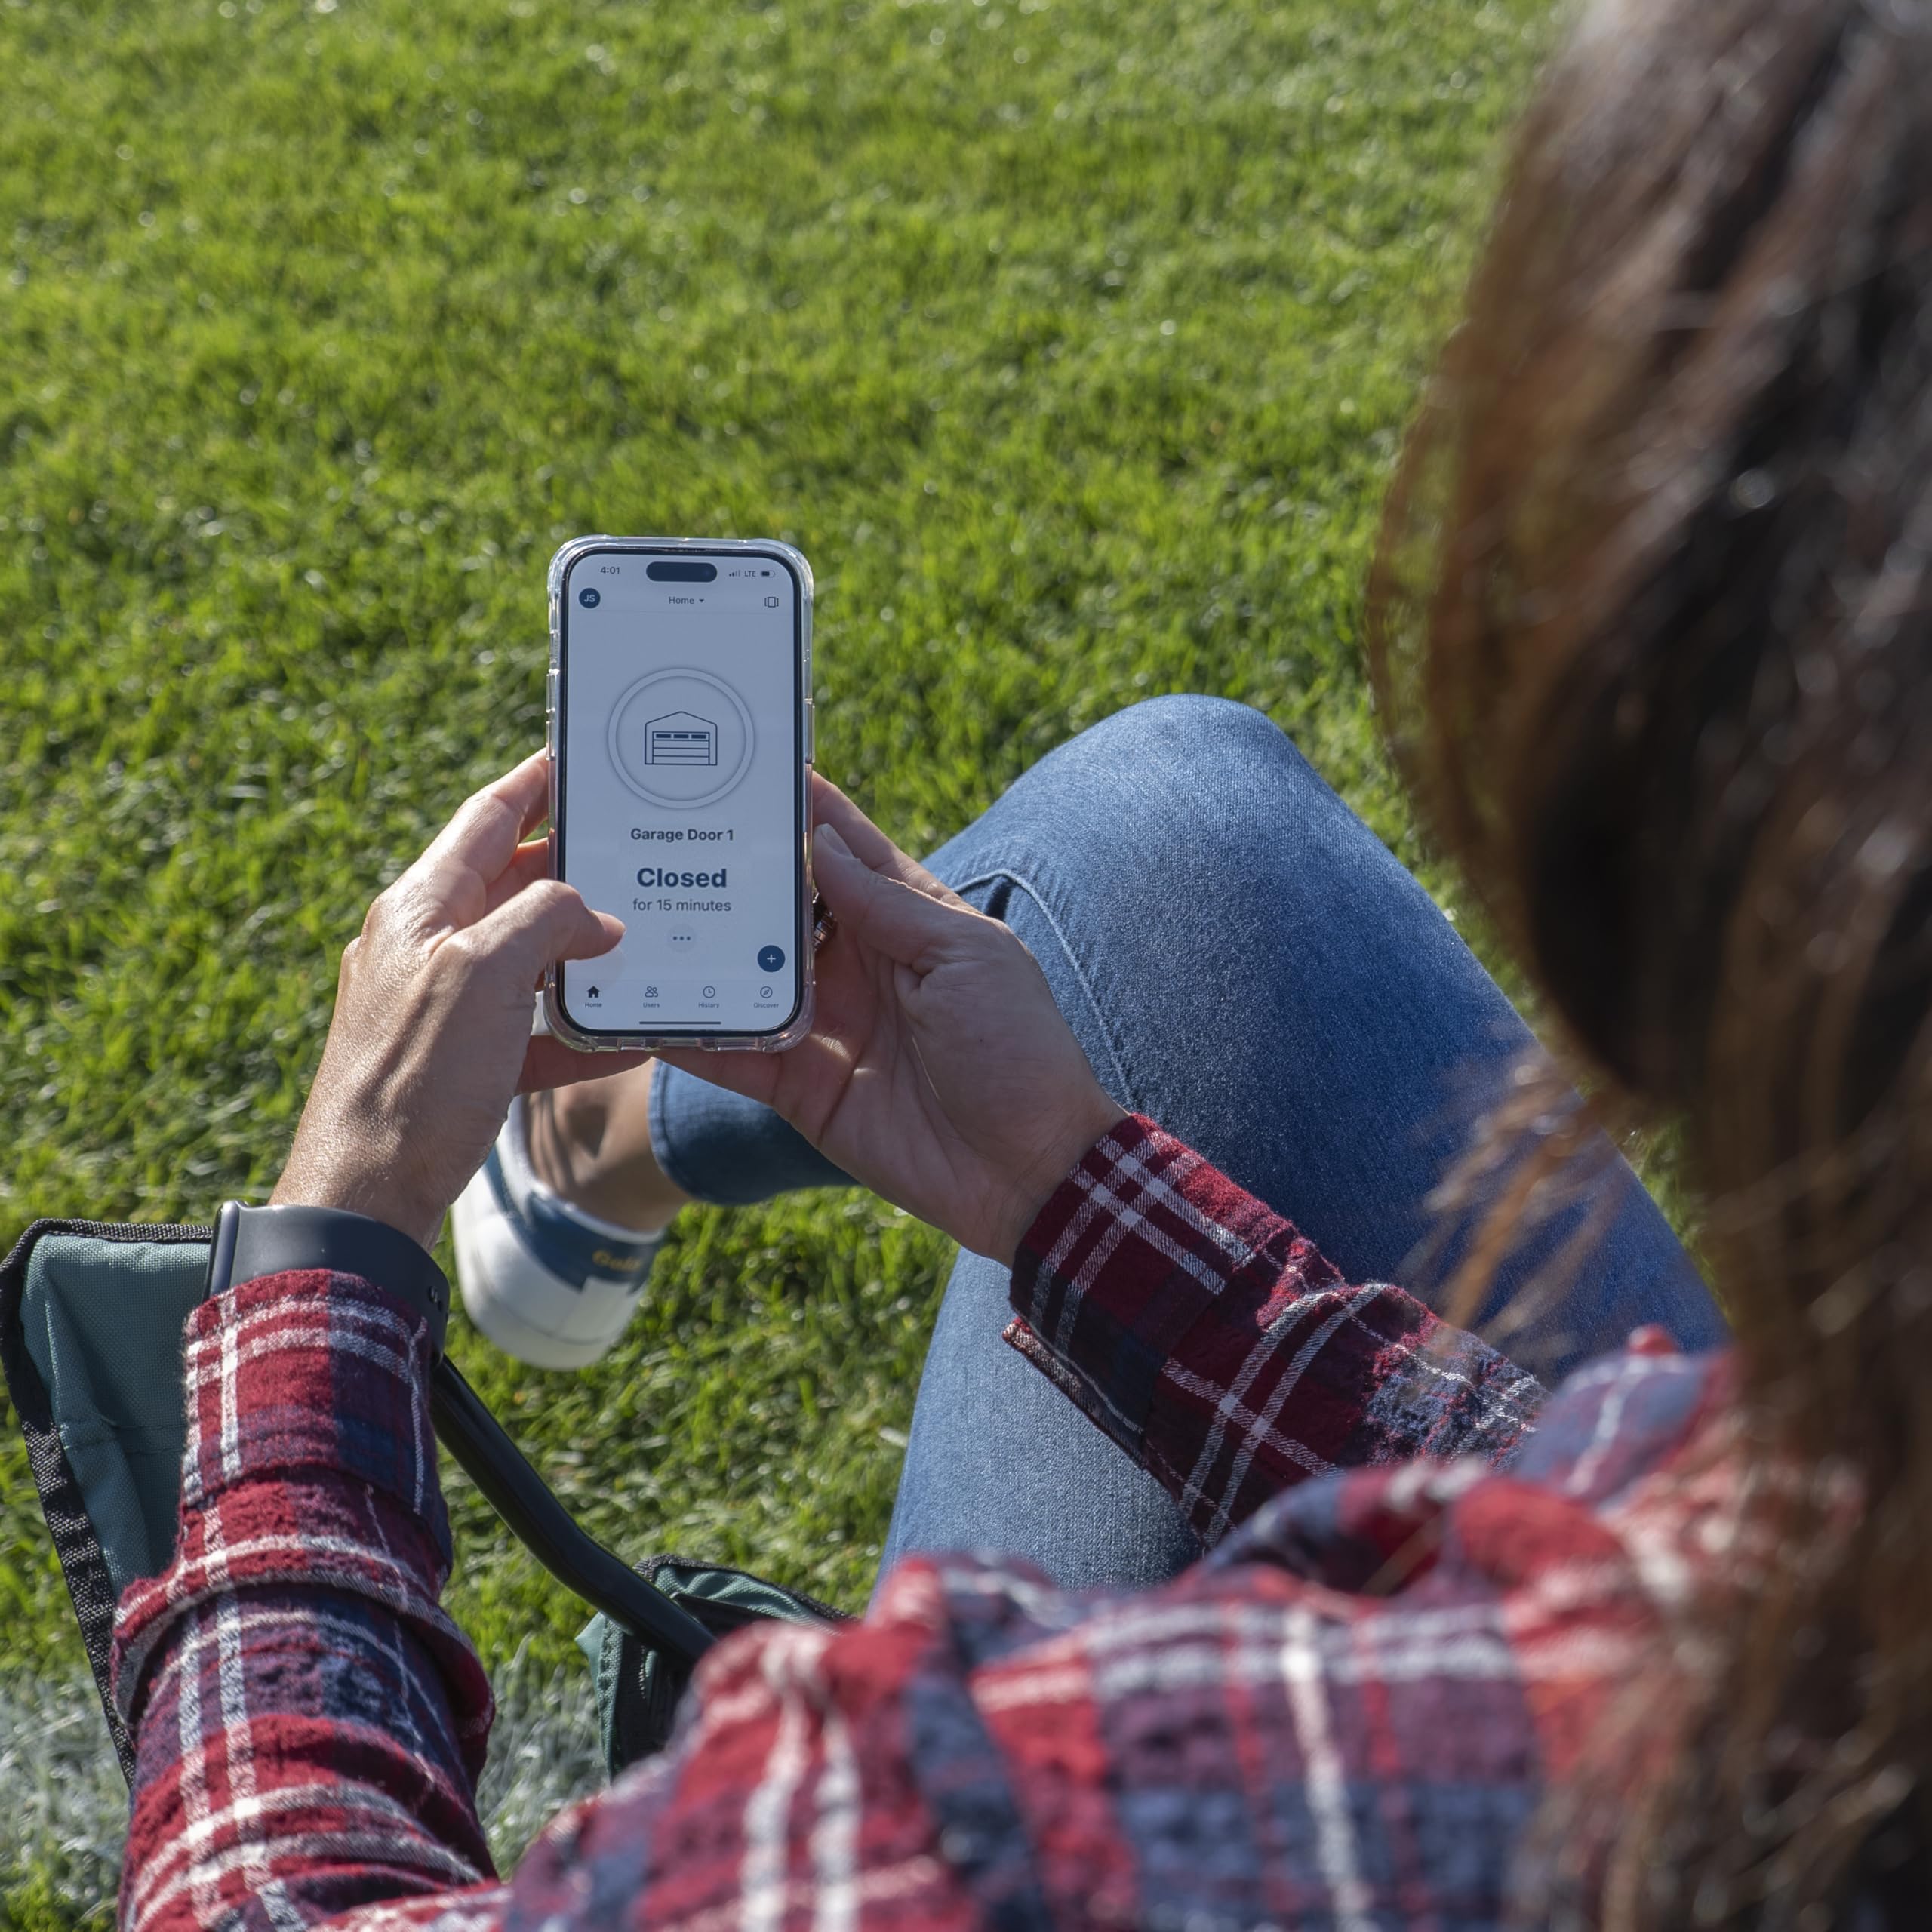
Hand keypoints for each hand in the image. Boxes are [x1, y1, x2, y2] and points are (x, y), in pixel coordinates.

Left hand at [274, 751, 644, 1247]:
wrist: (366, 1195)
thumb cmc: (415, 1077)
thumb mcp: (485, 975)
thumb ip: (545, 922)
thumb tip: (596, 917)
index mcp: (422, 906)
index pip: (486, 818)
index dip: (536, 783)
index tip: (581, 759)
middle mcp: (427, 946)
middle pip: (511, 886)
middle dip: (576, 870)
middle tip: (638, 851)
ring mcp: (441, 1006)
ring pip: (526, 959)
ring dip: (584, 952)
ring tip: (648, 937)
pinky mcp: (460, 1064)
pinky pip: (530, 1032)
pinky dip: (578, 1030)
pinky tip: (631, 1037)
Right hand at [658, 776, 1124, 1259]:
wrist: (1026, 1171)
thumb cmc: (1017, 1049)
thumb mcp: (965, 956)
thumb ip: (888, 903)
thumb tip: (819, 843)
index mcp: (908, 921)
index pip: (844, 850)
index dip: (801, 808)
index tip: (748, 760)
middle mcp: (857, 964)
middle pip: (779, 906)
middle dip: (728, 869)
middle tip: (658, 826)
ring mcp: (823, 1024)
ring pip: (742, 973)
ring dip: (693, 946)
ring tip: (625, 904)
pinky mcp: (798, 1086)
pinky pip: (730, 1053)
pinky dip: (686, 1033)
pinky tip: (633, 1005)